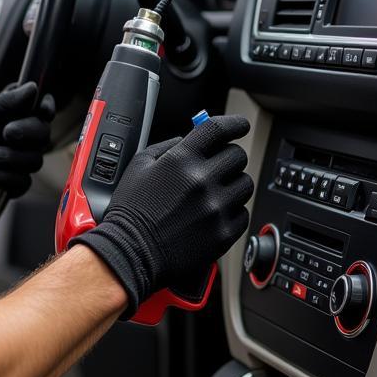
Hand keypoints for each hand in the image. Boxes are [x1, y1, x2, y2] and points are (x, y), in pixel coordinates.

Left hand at [0, 82, 55, 219]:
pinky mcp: (13, 182)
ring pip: (35, 161)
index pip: (41, 108)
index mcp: (12, 115)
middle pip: (44, 135)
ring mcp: (18, 160)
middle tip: (5, 134)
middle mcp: (20, 137)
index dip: (46, 108)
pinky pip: (24, 183)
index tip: (43, 111)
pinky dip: (5, 180)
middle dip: (26, 135)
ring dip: (11, 160)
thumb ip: (8, 102)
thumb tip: (34, 87)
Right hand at [73, 114, 252, 317]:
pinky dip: (232, 211)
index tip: (240, 126)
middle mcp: (203, 181)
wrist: (132, 251)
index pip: (219, 129)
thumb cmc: (131, 211)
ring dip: (233, 184)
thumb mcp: (139, 167)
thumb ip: (166, 147)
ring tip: (214, 193)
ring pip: (245, 184)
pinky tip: (213, 214)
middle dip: (229, 157)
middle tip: (218, 165)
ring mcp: (216, 208)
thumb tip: (187, 139)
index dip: (234, 124)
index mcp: (181, 160)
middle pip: (238, 155)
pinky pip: (243, 213)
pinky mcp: (224, 233)